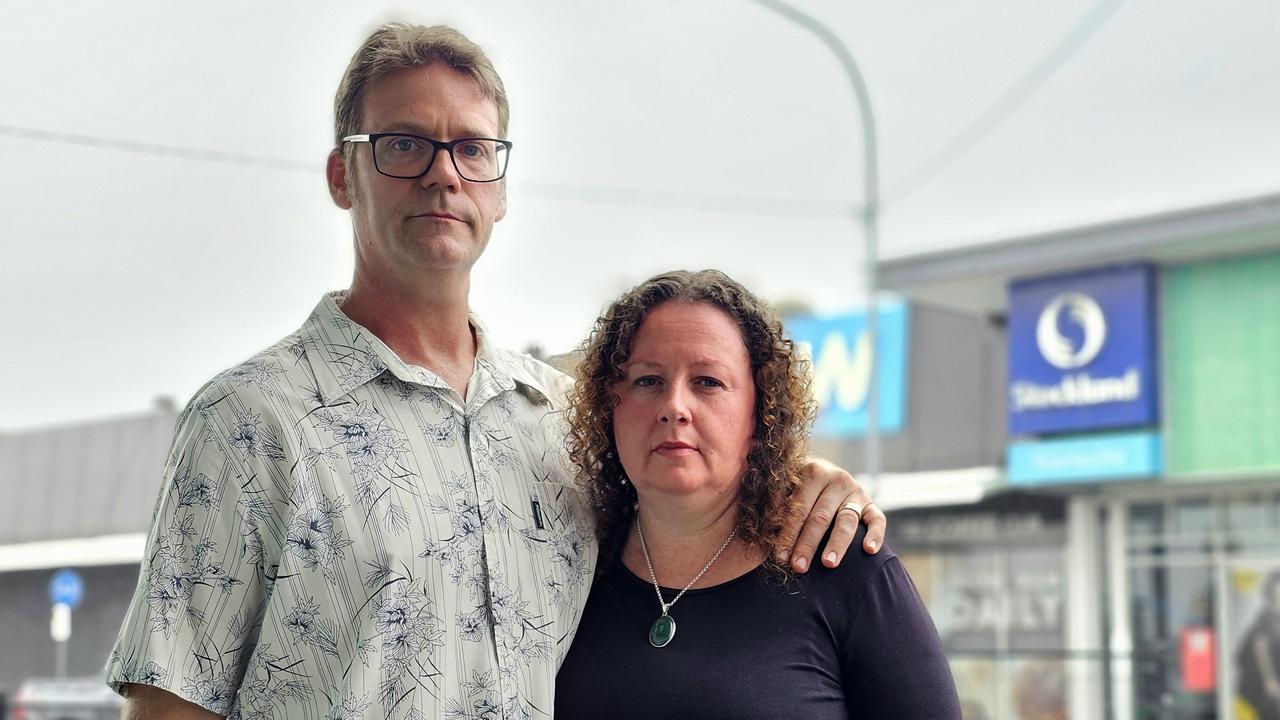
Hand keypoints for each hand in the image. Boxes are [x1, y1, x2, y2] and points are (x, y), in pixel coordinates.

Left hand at [780, 457, 885, 572]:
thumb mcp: (787, 487)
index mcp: (812, 471)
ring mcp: (856, 491)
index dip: (787, 533)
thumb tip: (763, 525)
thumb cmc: (799, 486)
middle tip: (798, 567)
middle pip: (820, 516)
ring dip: (837, 543)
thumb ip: (777, 502)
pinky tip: (869, 550)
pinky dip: (876, 534)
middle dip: (807, 544)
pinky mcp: (871, 503)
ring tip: (829, 564)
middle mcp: (837, 478)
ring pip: (846, 520)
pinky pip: (878, 519)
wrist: (826, 473)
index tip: (779, 556)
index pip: (798, 507)